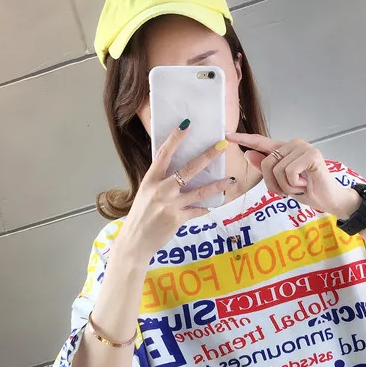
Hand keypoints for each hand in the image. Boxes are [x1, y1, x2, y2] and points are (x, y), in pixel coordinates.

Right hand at [118, 123, 234, 263]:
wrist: (135, 241)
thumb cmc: (141, 216)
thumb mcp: (145, 193)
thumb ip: (160, 182)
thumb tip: (177, 172)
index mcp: (151, 180)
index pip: (164, 154)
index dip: (176, 138)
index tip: (187, 125)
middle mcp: (161, 190)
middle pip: (188, 169)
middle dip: (207, 156)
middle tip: (222, 146)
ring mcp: (170, 205)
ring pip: (200, 191)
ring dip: (217, 185)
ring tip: (230, 180)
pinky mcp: (178, 219)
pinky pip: (197, 211)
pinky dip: (206, 208)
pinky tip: (214, 205)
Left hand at [225, 132, 359, 219]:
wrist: (329, 199)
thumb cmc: (308, 190)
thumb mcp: (282, 183)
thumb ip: (266, 170)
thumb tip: (248, 154)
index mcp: (285, 150)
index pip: (261, 142)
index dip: (243, 139)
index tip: (226, 135)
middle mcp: (293, 144)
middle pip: (266, 163)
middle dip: (274, 184)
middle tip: (291, 189)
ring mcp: (303, 148)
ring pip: (277, 169)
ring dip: (287, 186)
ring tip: (301, 186)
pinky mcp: (311, 154)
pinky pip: (289, 172)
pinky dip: (295, 184)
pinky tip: (307, 183)